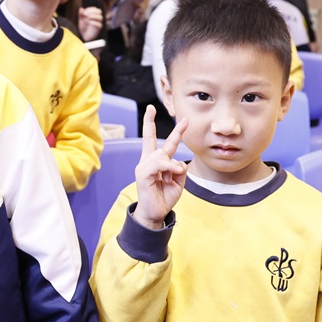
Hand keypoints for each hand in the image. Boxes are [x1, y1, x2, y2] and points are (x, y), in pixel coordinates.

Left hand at [78, 7, 103, 42]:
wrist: (84, 35)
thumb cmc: (83, 26)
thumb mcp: (81, 20)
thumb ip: (81, 14)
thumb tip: (81, 8)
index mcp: (94, 14)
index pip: (95, 8)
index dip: (90, 9)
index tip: (84, 12)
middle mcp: (97, 18)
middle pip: (99, 11)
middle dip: (93, 11)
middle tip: (85, 14)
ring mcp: (99, 23)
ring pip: (100, 17)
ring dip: (93, 16)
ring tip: (87, 18)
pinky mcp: (98, 29)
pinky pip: (99, 25)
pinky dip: (94, 23)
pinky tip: (89, 22)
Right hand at [132, 106, 187, 229]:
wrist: (155, 214)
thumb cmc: (164, 197)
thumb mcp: (178, 181)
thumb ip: (180, 169)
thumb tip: (178, 162)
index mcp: (156, 162)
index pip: (158, 141)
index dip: (159, 126)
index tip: (159, 112)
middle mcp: (148, 161)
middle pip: (149, 138)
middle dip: (149, 122)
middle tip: (150, 107)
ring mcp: (144, 166)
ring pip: (162, 154)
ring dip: (172, 164)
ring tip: (173, 175)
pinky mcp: (142, 174)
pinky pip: (158, 164)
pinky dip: (168, 166)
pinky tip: (171, 173)